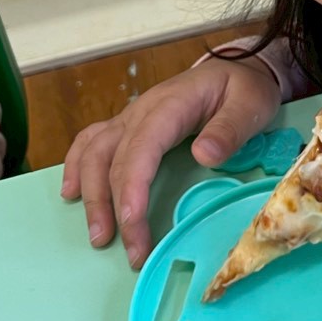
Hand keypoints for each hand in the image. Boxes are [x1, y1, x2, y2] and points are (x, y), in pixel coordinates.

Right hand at [61, 55, 280, 268]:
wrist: (236, 69)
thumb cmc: (244, 88)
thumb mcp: (250, 103)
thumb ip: (230, 128)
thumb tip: (204, 156)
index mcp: (170, 105)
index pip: (141, 148)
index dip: (131, 188)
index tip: (133, 225)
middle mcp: (142, 110)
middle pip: (109, 157)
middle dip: (110, 206)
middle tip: (128, 250)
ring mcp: (131, 118)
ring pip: (93, 152)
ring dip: (90, 195)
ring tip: (98, 236)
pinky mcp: (128, 126)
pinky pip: (91, 142)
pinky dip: (76, 168)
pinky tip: (72, 193)